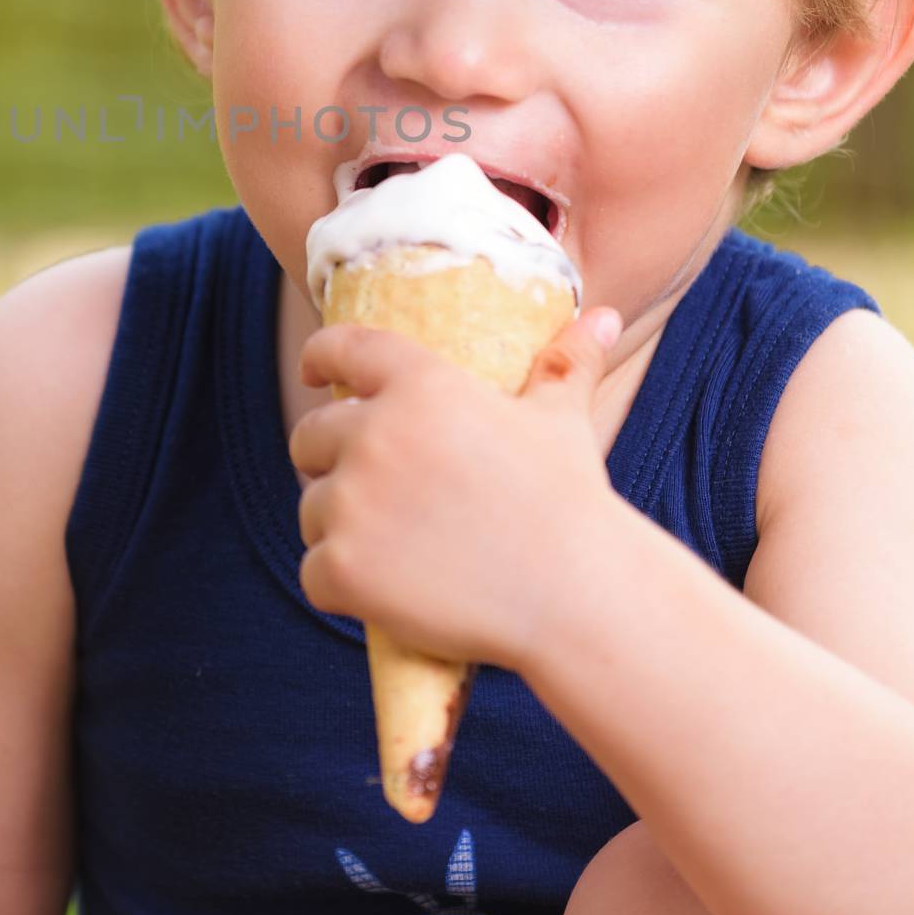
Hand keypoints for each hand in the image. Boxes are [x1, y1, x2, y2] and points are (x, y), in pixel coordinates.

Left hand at [288, 308, 626, 670]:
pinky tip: (380, 594)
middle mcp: (375, 433)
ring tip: (393, 549)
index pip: (342, 348)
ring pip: (313, 509)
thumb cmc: (571, 503)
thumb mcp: (562, 422)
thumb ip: (565, 365)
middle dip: (327, 459)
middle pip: (309, 436)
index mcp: (421, 384)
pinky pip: (313, 572)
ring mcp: (352, 501)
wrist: (575, 596)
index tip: (315, 375)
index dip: (319, 358)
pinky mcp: (342, 566)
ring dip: (338, 528)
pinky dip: (339, 585)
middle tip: (370, 491)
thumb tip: (603, 317)